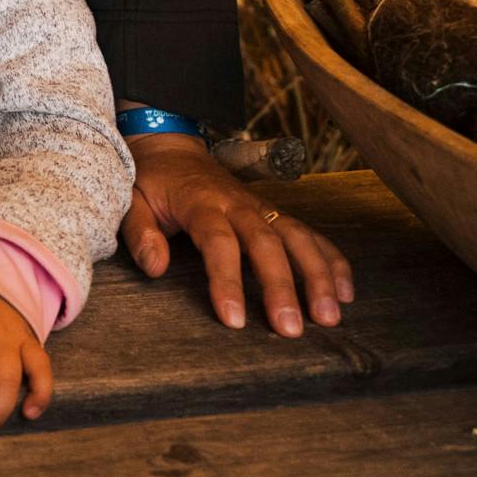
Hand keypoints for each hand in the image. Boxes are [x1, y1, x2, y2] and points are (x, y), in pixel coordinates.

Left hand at [119, 133, 355, 335]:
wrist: (171, 148)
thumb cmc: (151, 182)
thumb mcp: (131, 200)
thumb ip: (140, 233)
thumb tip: (156, 268)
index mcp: (200, 202)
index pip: (219, 242)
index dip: (228, 281)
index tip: (234, 320)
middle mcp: (238, 204)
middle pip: (267, 244)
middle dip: (282, 287)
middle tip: (292, 329)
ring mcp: (261, 207)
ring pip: (297, 238)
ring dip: (318, 276)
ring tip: (330, 317)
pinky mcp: (274, 213)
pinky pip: (310, 234)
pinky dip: (331, 260)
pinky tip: (346, 292)